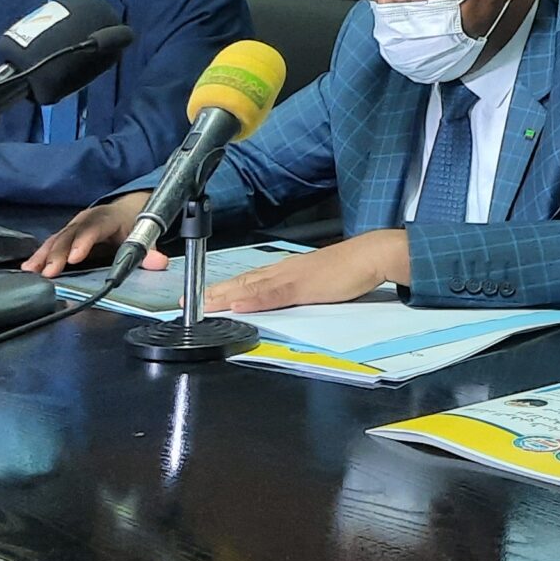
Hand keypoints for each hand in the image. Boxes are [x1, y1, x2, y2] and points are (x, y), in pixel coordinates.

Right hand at [22, 193, 154, 274]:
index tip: (75, 257)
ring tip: (32, 270)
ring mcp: (74, 226)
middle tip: (49, 272)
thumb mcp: (144, 235)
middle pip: (70, 234)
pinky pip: (51, 244)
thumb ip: (150, 250)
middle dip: (58, 254)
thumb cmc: (132, 225)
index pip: (94, 228)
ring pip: (57, 239)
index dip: (84, 241)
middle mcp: (86, 219)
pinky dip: (40, 256)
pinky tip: (29, 268)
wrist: (125, 211)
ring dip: (43, 255)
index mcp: (107, 218)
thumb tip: (159, 262)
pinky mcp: (66, 235)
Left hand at [205, 230, 405, 313]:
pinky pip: (273, 295)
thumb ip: (298, 289)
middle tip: (188, 302)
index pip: (249, 281)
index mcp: (287, 271)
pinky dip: (254, 300)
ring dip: (226, 296)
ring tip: (202, 304)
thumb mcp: (318, 281)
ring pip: (251, 287)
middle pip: (243, 282)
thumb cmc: (350, 268)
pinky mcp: (304, 286)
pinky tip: (238, 305)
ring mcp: (292, 277)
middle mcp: (284, 271)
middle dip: (215, 293)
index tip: (202, 296)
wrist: (371, 255)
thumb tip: (283, 300)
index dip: (224, 288)